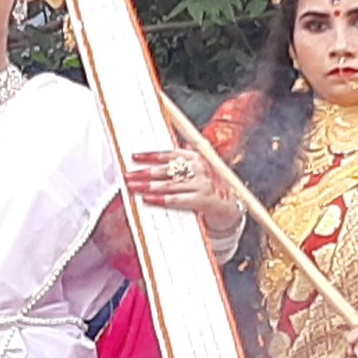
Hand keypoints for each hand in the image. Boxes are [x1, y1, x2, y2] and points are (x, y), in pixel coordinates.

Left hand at [122, 145, 236, 224]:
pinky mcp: (201, 199)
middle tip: (128, 175)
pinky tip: (148, 199)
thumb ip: (181, 162)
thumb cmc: (209, 185)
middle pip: (166, 169)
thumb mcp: (198, 168)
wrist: (228, 203)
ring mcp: (201, 184)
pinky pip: (176, 199)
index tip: (134, 157)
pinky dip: (160, 199)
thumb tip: (154, 160)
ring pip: (168, 184)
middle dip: (144, 172)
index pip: (169, 154)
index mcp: (196, 157)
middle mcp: (199, 168)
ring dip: (148, 186)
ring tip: (133, 187)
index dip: (150, 155)